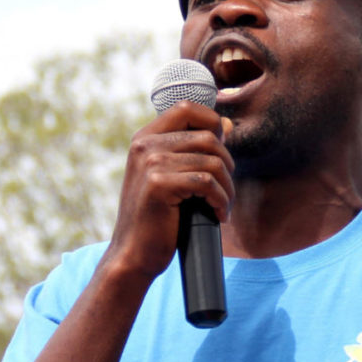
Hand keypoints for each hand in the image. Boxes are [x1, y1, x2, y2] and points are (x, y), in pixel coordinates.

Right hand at [102, 100, 233, 282]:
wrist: (134, 253)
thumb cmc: (157, 217)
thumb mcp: (172, 176)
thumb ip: (192, 149)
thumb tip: (226, 125)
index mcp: (145, 138)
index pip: (187, 108)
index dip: (212, 123)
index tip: (219, 155)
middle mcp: (145, 145)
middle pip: (208, 137)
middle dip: (227, 165)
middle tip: (224, 191)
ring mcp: (150, 163)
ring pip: (212, 161)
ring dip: (227, 188)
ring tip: (222, 206)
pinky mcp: (159, 184)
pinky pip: (207, 182)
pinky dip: (221, 200)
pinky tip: (219, 214)